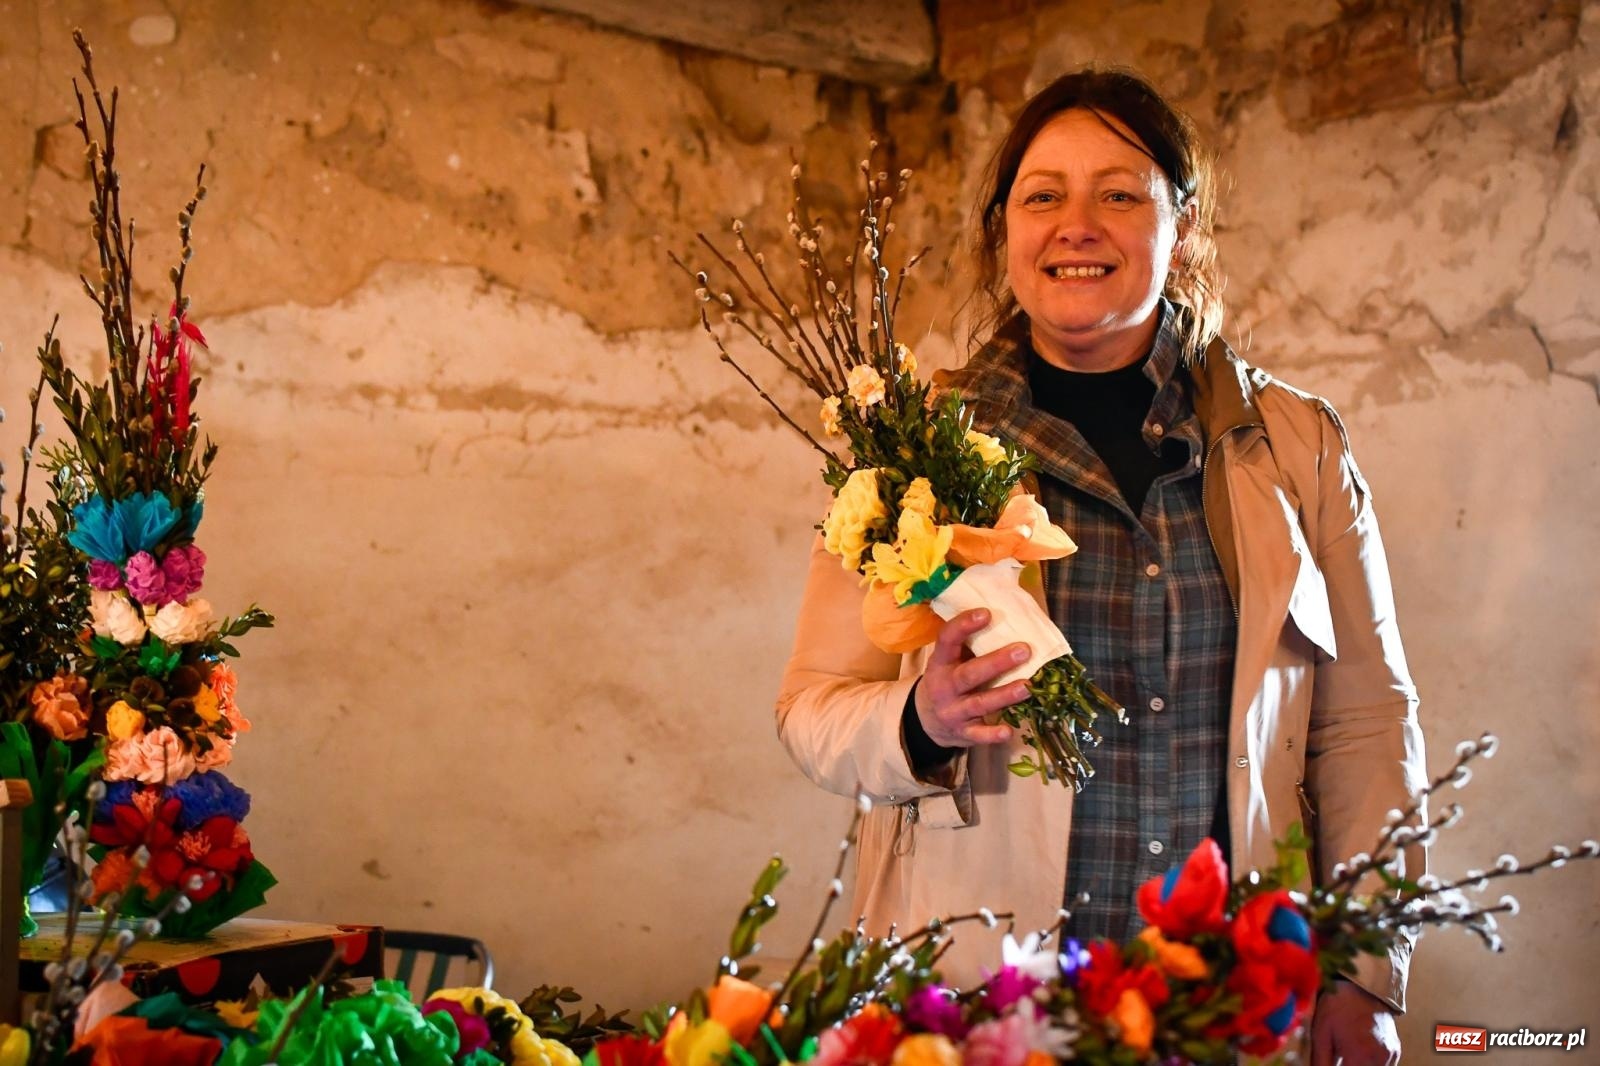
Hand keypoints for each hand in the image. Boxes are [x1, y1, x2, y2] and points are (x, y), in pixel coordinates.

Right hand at [913, 609, 1029, 747]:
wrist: (926, 720)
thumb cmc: (948, 680)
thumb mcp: (949, 661)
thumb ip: (969, 646)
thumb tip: (1009, 618)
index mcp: (940, 663)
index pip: (947, 640)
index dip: (963, 626)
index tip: (986, 613)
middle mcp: (944, 687)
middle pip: (969, 674)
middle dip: (997, 662)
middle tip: (1023, 650)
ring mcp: (953, 711)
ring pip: (979, 703)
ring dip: (1004, 695)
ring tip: (1028, 686)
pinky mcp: (963, 732)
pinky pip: (978, 734)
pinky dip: (992, 734)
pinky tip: (1009, 731)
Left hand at [1311, 980, 1399, 1065]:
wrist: (1363, 985)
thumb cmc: (1338, 1006)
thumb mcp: (1321, 1032)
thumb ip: (1320, 1061)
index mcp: (1359, 1056)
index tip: (1331, 1063)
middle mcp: (1380, 1059)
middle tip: (1338, 1058)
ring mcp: (1391, 1056)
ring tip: (1346, 1055)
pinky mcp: (1395, 1051)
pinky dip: (1369, 1064)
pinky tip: (1357, 1053)